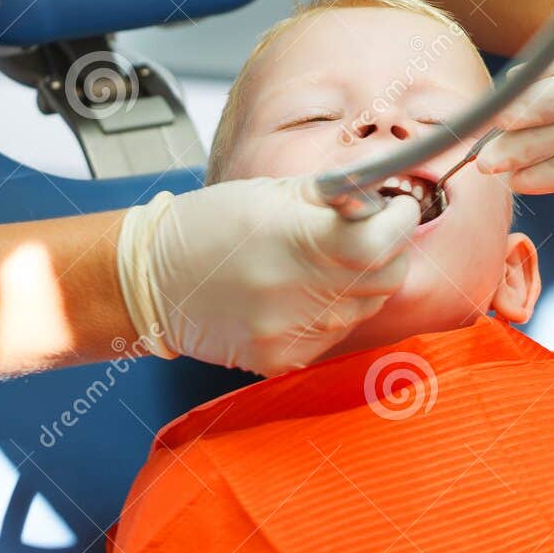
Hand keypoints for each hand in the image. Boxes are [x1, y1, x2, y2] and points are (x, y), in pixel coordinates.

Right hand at [116, 176, 419, 374]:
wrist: (153, 279)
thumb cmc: (211, 224)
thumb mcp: (273, 193)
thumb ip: (335, 196)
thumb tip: (385, 196)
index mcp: (296, 238)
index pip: (382, 240)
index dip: (400, 221)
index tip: (396, 208)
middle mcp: (297, 290)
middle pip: (387, 277)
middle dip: (389, 250)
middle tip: (368, 233)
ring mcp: (291, 331)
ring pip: (365, 308)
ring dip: (360, 283)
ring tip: (321, 263)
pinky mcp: (282, 359)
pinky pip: (334, 336)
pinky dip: (331, 313)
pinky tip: (299, 294)